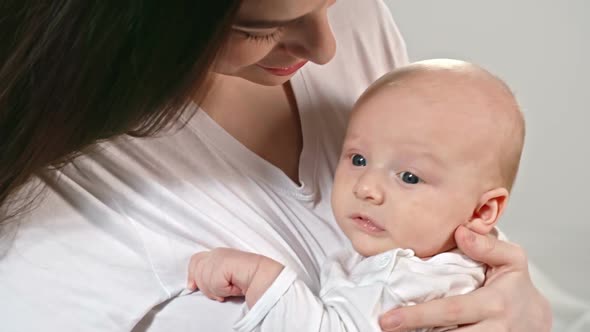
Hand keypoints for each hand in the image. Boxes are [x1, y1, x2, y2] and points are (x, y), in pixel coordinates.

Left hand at [187, 248, 258, 301]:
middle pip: (197, 269)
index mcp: (218, 254)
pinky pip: (213, 284)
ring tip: (230, 290)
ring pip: (203, 280)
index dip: (192, 274)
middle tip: (220, 293)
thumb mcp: (225, 278)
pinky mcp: (222, 263)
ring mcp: (219, 256)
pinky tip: (234, 289)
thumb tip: (192, 285)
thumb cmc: (249, 281)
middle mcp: (217, 253)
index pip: (196, 260)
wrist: (265, 278)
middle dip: (205, 285)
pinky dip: (224, 290)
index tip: (192, 287)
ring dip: (217, 291)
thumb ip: (210, 275)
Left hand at [378, 225, 551, 330]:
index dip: (419, 315)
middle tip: (385, 326)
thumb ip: (488, 245)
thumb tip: (461, 232)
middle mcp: (492, 329)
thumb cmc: (516, 286)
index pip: (451, 311)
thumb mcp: (512, 260)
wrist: (536, 319)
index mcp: (494, 303)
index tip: (390, 318)